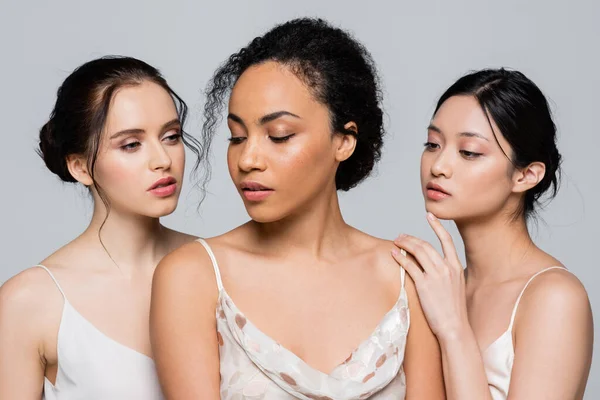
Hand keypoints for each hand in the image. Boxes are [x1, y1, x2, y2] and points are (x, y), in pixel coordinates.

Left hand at [392, 212, 468, 341]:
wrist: (455, 327)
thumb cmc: (455, 311)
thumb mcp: (457, 287)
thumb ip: (450, 274)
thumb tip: (441, 267)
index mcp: (456, 267)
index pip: (446, 240)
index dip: (437, 226)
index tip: (429, 215)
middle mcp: (446, 268)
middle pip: (426, 244)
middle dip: (411, 238)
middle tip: (401, 236)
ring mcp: (435, 276)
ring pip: (417, 252)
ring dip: (405, 244)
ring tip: (396, 242)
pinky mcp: (424, 285)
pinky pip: (409, 266)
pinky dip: (400, 258)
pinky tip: (394, 254)